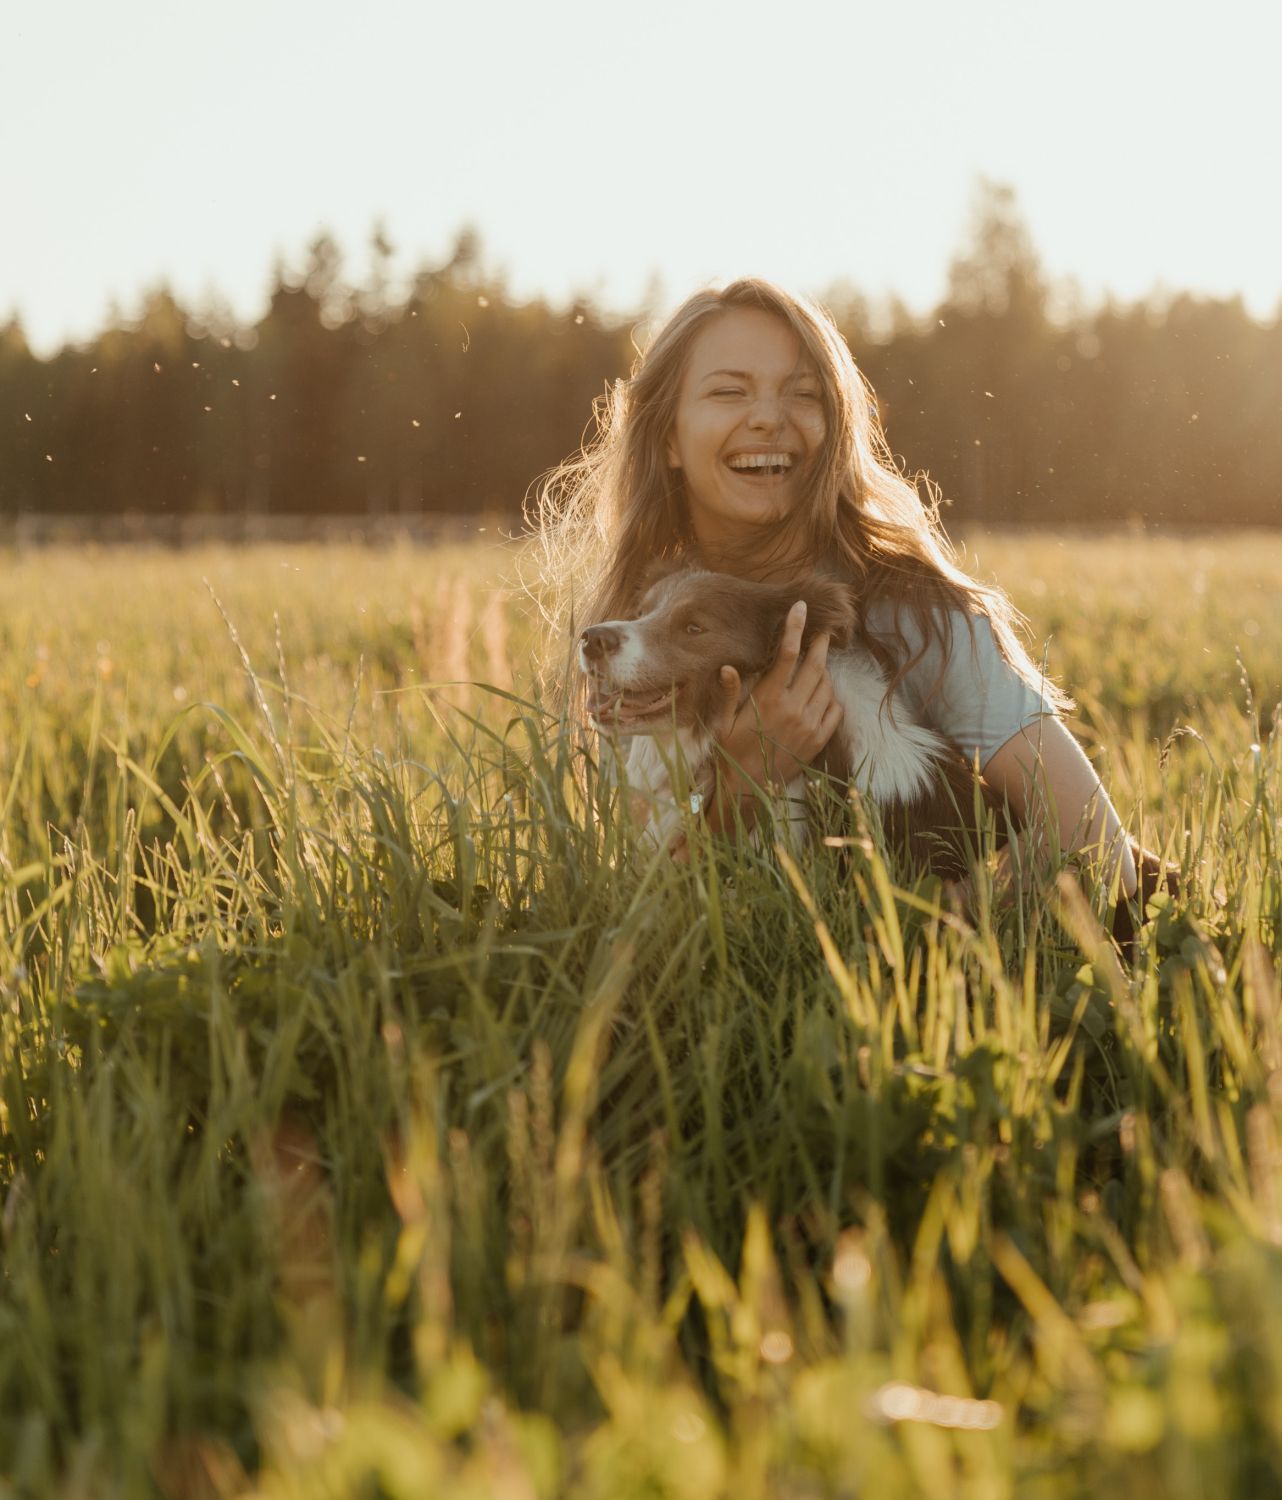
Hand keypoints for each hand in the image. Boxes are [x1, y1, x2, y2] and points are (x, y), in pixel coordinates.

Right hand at [713, 600, 844, 791]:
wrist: (747, 790)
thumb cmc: (730, 753)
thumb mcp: (723, 722)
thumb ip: (729, 693)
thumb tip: (727, 667)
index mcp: (767, 700)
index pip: (787, 655)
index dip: (795, 628)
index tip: (801, 608)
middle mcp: (792, 709)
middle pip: (815, 665)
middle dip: (820, 644)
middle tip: (822, 632)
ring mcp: (809, 725)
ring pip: (827, 686)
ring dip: (823, 672)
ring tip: (816, 667)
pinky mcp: (818, 741)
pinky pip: (834, 710)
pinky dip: (831, 698)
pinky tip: (821, 696)